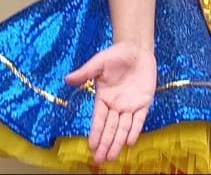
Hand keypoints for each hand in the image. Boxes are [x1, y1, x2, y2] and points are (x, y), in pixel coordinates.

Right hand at [64, 41, 156, 163]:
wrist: (136, 49)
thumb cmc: (115, 55)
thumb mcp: (99, 63)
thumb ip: (85, 73)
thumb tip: (67, 79)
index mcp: (103, 98)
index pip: (98, 119)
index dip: (96, 132)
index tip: (91, 146)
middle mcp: (115, 106)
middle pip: (110, 128)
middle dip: (105, 144)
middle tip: (100, 160)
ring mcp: (130, 106)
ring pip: (123, 128)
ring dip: (117, 142)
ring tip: (111, 157)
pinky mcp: (144, 103)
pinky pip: (139, 120)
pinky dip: (135, 130)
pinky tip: (130, 142)